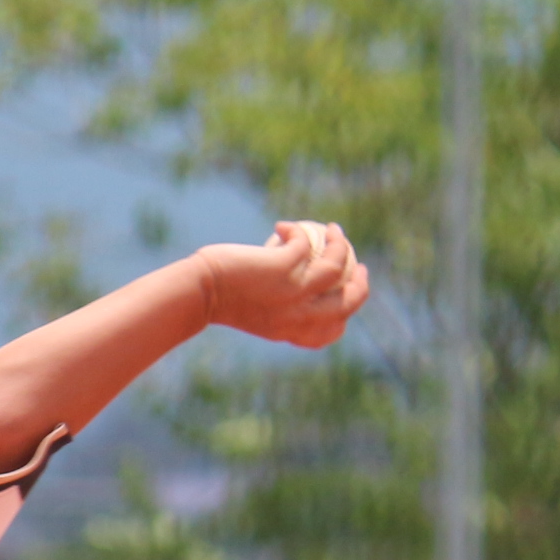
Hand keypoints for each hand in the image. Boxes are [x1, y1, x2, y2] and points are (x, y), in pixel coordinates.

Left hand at [196, 221, 368, 348]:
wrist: (198, 293)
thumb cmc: (219, 300)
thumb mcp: (255, 311)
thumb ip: (278, 306)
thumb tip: (296, 283)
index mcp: (292, 332)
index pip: (332, 331)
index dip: (345, 313)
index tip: (346, 293)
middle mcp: (299, 317)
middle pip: (348, 303)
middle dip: (361, 284)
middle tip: (358, 264)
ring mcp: (294, 293)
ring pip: (338, 268)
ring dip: (340, 245)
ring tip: (332, 230)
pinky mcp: (285, 268)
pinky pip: (307, 243)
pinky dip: (300, 230)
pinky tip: (284, 227)